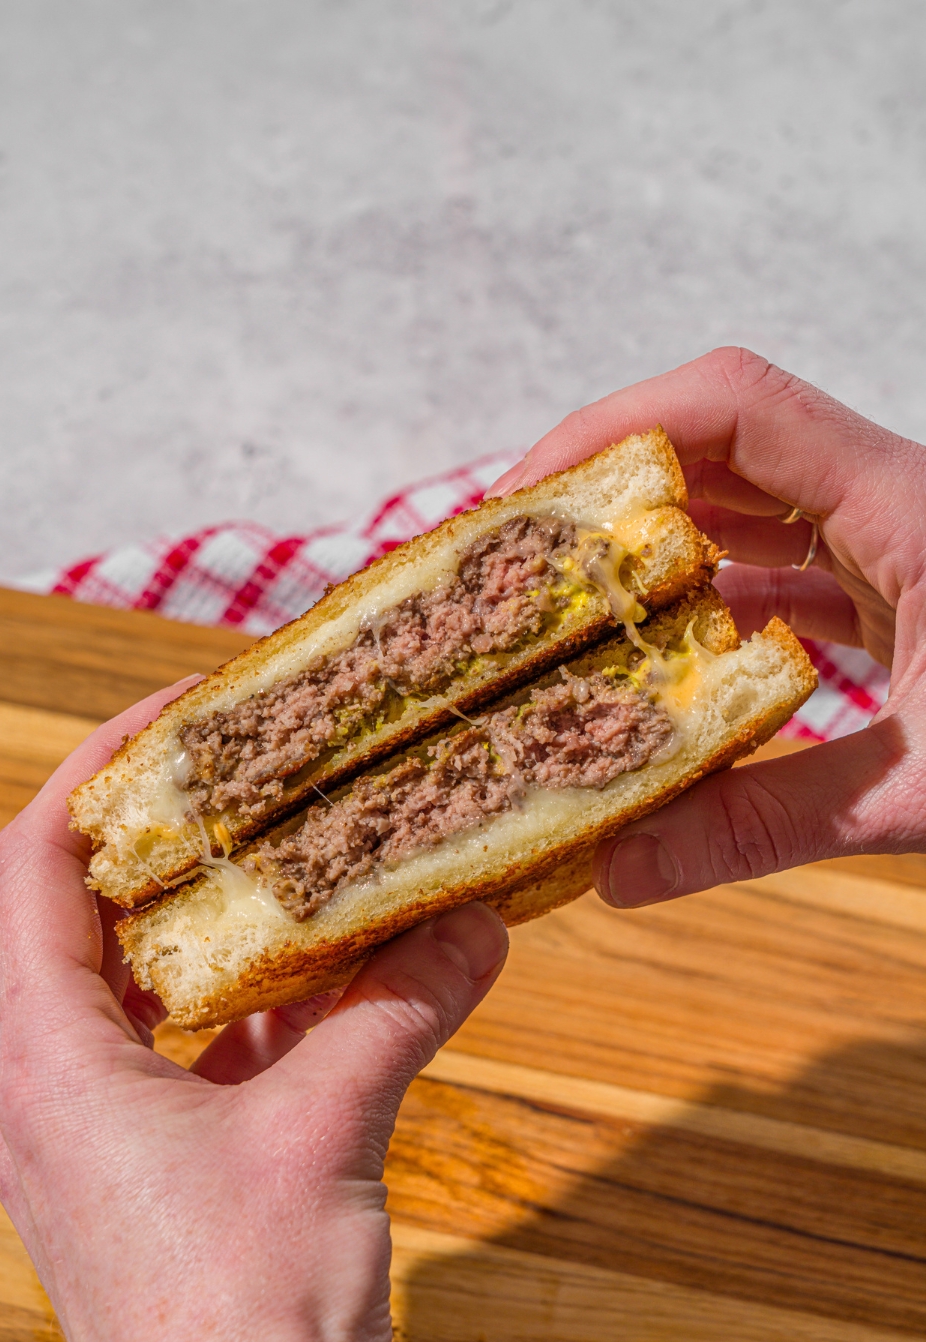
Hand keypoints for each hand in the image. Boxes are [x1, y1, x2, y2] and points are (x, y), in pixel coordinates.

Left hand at [0, 681, 506, 1341]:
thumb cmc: (249, 1333)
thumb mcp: (331, 1136)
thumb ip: (398, 1011)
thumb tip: (473, 925)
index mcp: (56, 1067)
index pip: (36, 870)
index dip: (97, 771)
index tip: (175, 714)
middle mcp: (57, 1101)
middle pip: (93, 927)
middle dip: (176, 847)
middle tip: (260, 780)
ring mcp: (103, 1153)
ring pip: (151, 1002)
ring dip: (228, 938)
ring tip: (311, 871)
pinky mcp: (156, 1194)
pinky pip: (195, 1070)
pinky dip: (257, 1020)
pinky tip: (340, 992)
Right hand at [487, 346, 925, 903]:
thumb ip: (770, 825)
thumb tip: (622, 871)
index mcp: (909, 507)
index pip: (738, 403)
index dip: (618, 423)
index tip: (533, 493)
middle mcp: (895, 502)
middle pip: (724, 445)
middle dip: (614, 490)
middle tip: (521, 560)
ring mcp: (900, 541)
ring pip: (751, 505)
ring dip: (660, 545)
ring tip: (571, 606)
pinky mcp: (903, 588)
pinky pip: (788, 566)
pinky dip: (718, 599)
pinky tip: (670, 655)